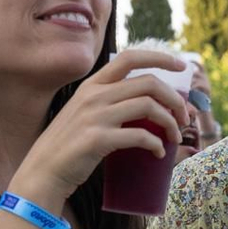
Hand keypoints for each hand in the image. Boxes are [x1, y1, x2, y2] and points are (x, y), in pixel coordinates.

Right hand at [11, 49, 190, 205]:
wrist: (44, 170)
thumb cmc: (71, 144)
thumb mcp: (86, 112)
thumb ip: (111, 101)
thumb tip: (150, 103)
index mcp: (92, 84)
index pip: (129, 58)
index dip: (159, 58)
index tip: (180, 67)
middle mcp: (94, 95)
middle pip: (149, 83)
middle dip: (174, 99)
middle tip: (183, 116)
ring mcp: (95, 116)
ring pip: (149, 106)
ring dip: (170, 122)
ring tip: (174, 136)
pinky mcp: (98, 139)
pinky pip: (140, 136)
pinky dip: (157, 144)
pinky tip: (158, 153)